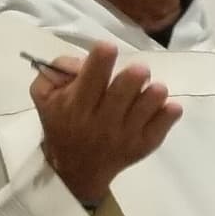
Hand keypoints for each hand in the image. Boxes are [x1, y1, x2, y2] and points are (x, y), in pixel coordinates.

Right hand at [31, 42, 181, 204]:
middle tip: (139, 69)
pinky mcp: (144, 145)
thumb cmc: (62, 122)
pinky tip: (167, 106)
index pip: (90, 80)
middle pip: (122, 92)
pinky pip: (163, 125)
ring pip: (147, 107)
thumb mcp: (45, 96)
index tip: (109, 47)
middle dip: (134, 75)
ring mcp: (125, 135)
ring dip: (154, 92)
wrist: (78, 168)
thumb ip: (55, 71)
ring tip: (154, 88)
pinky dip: (169, 112)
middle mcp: (101, 121)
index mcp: (76, 106)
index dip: (101, 60)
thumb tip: (82, 59)